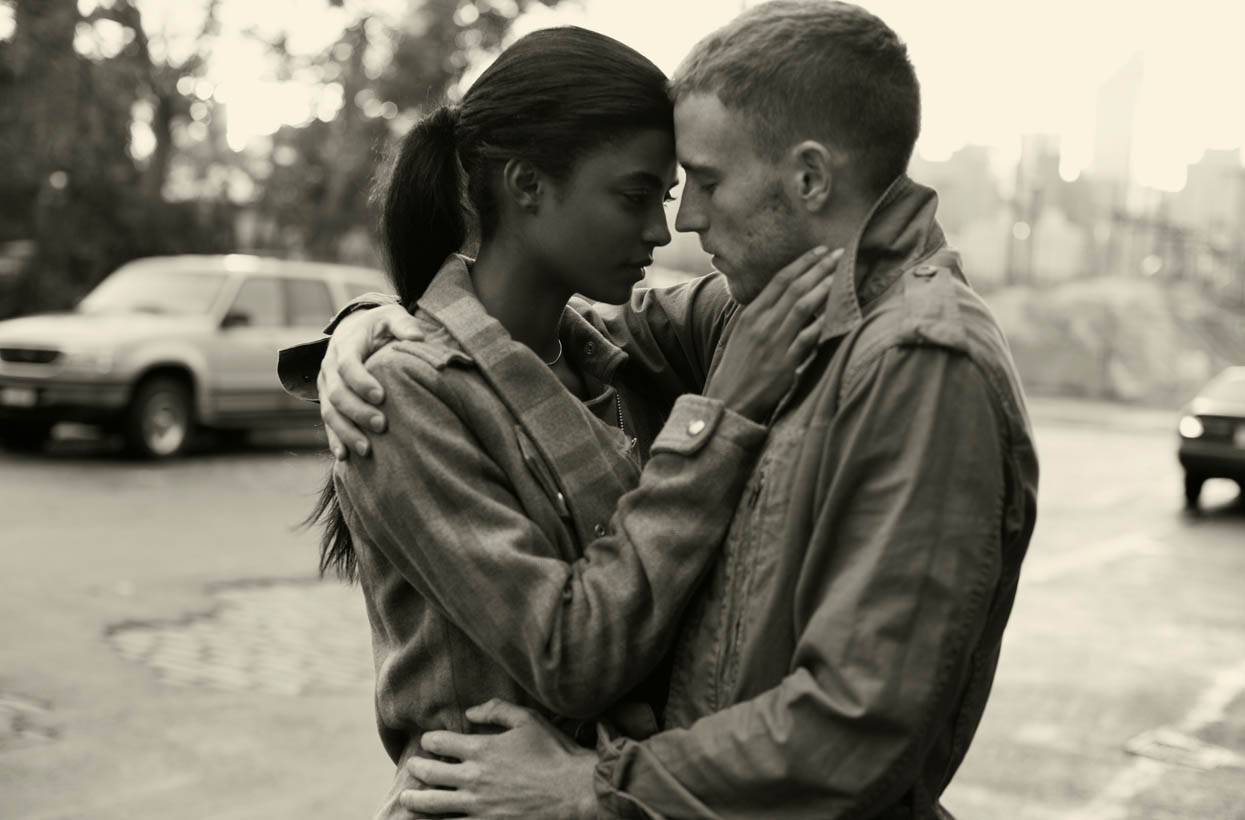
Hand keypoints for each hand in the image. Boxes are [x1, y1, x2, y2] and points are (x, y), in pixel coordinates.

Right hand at [320, 303, 422, 458]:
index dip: (361, 382)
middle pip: (337, 393)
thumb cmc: (379, 325)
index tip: (382, 397)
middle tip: (382, 426)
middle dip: (358, 412)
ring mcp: (325, 385)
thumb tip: (417, 337)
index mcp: (345, 346)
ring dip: (346, 432)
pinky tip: (345, 456)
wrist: (355, 328)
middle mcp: (329, 367)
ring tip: (367, 449)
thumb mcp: (392, 316)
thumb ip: (404, 325)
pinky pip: (327, 422)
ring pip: (329, 412)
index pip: (347, 366)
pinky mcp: (327, 399)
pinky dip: (334, 439)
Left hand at [399, 700, 597, 818]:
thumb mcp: (528, 720)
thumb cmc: (554, 754)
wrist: (575, 792)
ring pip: (434, 804)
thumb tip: (470, 711)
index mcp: (482, 749)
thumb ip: (497, 710)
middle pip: (432, 773)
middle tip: (412, 768)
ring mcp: (478, 805)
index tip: (428, 741)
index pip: (441, 742)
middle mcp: (473, 778)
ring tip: (407, 798)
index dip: (430, 740)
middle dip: (417, 769)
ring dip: (417, 800)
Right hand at [706, 246, 842, 420]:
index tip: (820, 251)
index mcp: (751, 314)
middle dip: (819, 268)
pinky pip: (807, 340)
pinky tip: (836, 313)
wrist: (730, 399)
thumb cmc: (740, 365)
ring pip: (803, 308)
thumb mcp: (743, 333)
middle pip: (794, 288)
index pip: (780, 280)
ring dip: (823, 289)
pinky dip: (821, 325)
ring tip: (840, 276)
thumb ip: (763, 313)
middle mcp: (762, 324)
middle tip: (838, 254)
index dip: (802, 263)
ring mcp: (774, 344)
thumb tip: (788, 295)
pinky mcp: (784, 365)